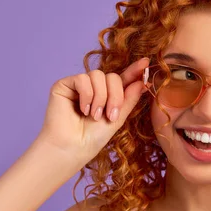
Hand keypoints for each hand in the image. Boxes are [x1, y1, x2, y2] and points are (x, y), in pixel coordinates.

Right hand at [34, 57, 149, 163]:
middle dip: (115, 96)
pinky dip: (86, 95)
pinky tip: (82, 110)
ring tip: (94, 116)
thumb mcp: (118, 118)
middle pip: (112, 76)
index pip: (123, 78)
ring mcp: (79, 85)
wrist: (73, 148)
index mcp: (108, 95)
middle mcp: (94, 88)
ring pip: (98, 75)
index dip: (134, 70)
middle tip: (110, 116)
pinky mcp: (64, 85)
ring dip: (100, 98)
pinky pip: (82, 79)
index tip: (146, 63)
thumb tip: (143, 81)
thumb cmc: (93, 138)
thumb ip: (129, 98)